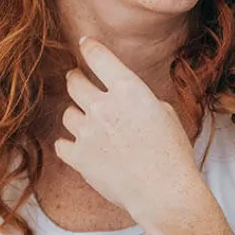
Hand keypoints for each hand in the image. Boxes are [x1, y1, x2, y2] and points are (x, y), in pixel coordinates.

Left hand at [55, 38, 206, 234]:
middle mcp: (104, 106)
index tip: (85, 43)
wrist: (163, 191)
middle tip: (77, 80)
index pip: (99, 57)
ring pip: (67, 113)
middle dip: (75, 79)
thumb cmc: (172, 153)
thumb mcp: (165, 113)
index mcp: (129, 89)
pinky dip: (70, 143)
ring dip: (76, 114)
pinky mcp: (78, 157)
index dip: (90, 47)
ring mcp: (87, 132)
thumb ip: (139, 99)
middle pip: (74, 82)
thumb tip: (125, 100)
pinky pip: (62, 142)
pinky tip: (80, 145)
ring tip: (88, 122)